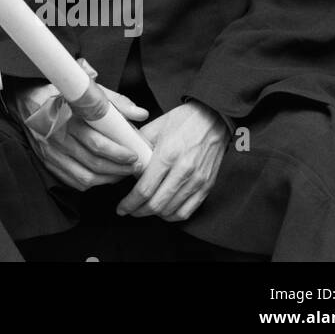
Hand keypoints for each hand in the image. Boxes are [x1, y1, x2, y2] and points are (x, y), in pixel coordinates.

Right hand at [15, 60, 149, 190]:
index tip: (134, 155)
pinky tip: (102, 176)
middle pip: (93, 163)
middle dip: (119, 169)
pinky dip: (91, 182)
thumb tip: (141, 114)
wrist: (22, 99)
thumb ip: (114, 102)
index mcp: (67, 117)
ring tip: (121, 173)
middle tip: (134, 167)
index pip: (96, 143)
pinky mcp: (47, 161)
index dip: (118, 153)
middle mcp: (57, 137)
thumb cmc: (58, 92)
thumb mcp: (84, 90)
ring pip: (84, 177)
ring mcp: (51, 152)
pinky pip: (72, 180)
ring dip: (107, 179)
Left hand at [116, 101, 227, 220]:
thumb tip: (126, 164)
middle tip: (129, 210)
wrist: (213, 118)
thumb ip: (138, 146)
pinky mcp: (207, 185)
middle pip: (157, 204)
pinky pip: (188, 210)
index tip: (121, 207)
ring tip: (144, 209)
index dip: (130, 203)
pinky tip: (164, 211)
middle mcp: (183, 171)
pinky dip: (173, 216)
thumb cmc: (183, 120)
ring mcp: (197, 181)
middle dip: (139, 211)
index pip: (144, 189)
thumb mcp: (154, 127)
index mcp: (167, 155)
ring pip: (171, 210)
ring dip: (154, 214)